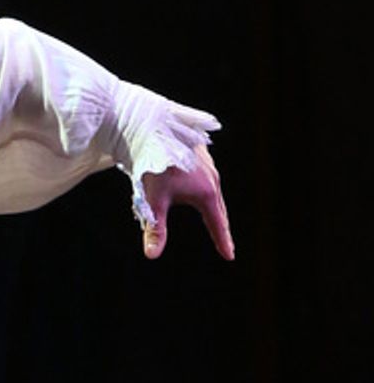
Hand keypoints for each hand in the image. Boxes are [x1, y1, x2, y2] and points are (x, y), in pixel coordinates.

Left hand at [140, 145, 233, 261]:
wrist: (153, 126)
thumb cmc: (152, 163)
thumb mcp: (152, 200)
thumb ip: (154, 228)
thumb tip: (152, 255)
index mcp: (206, 191)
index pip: (217, 223)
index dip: (222, 241)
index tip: (229, 256)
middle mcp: (213, 178)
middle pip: (218, 209)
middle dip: (220, 227)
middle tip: (225, 244)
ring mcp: (208, 164)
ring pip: (212, 192)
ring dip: (211, 208)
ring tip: (212, 220)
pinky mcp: (200, 155)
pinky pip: (206, 178)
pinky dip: (204, 191)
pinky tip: (199, 190)